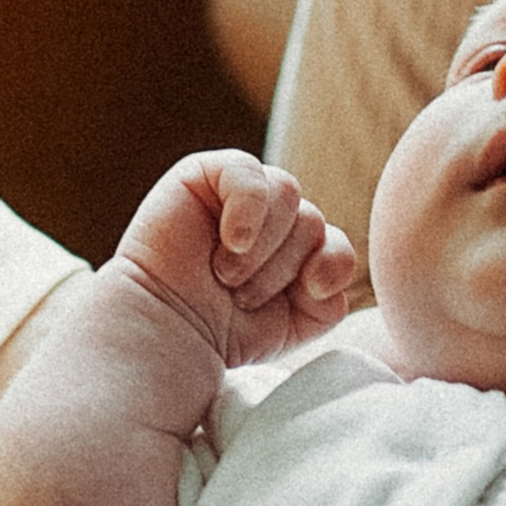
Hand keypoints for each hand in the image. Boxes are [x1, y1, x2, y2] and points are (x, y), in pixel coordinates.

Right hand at [115, 149, 355, 371]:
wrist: (169, 333)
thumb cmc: (223, 332)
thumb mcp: (294, 324)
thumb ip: (329, 298)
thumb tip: (326, 266)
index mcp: (293, 249)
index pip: (336, 242)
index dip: (331, 267)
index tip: (306, 295)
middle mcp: (268, 218)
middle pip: (312, 219)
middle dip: (281, 266)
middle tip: (240, 295)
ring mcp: (237, 193)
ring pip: (288, 194)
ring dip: (262, 246)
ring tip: (226, 275)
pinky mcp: (203, 174)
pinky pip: (248, 171)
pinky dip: (248, 208)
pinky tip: (231, 240)